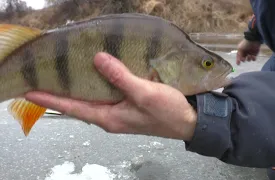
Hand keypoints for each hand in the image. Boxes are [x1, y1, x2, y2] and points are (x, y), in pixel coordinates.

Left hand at [25, 52, 196, 140]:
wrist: (189, 120)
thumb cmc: (167, 112)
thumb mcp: (144, 94)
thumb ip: (121, 78)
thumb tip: (98, 60)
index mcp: (109, 117)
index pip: (73, 108)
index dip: (51, 100)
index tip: (30, 92)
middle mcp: (110, 116)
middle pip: (79, 104)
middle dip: (59, 94)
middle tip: (42, 80)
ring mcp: (119, 111)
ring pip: (92, 98)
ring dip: (76, 88)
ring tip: (60, 77)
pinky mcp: (128, 104)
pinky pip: (105, 93)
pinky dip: (95, 84)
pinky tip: (93, 75)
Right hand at [236, 39, 260, 64]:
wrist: (254, 40)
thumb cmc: (246, 44)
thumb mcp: (240, 48)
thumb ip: (239, 54)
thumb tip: (240, 60)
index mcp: (241, 51)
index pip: (239, 56)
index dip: (238, 60)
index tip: (238, 64)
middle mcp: (245, 52)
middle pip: (243, 59)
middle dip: (243, 59)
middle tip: (244, 59)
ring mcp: (250, 53)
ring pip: (248, 60)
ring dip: (248, 59)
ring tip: (249, 56)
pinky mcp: (255, 54)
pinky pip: (253, 59)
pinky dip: (253, 58)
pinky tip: (253, 56)